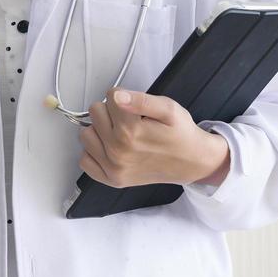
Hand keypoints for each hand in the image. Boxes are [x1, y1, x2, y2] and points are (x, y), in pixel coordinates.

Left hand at [80, 87, 231, 187]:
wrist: (192, 162)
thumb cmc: (181, 134)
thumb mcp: (169, 109)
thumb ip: (142, 100)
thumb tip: (117, 96)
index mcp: (131, 131)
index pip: (109, 96)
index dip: (124, 97)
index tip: (136, 108)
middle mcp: (118, 151)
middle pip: (95, 113)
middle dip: (110, 112)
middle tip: (130, 120)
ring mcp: (113, 168)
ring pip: (86, 134)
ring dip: (100, 130)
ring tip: (120, 133)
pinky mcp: (112, 179)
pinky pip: (85, 160)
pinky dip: (95, 152)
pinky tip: (111, 148)